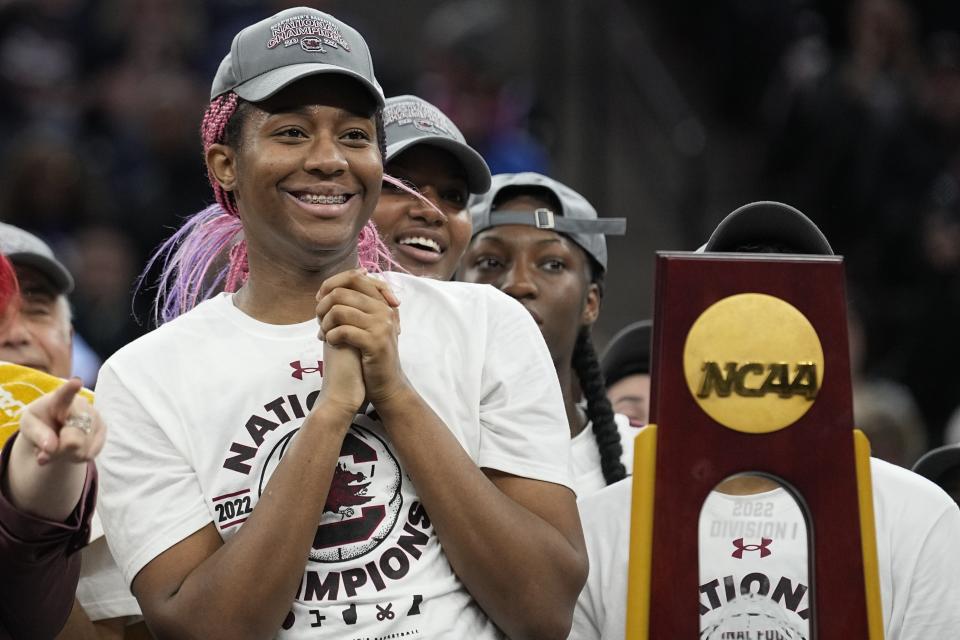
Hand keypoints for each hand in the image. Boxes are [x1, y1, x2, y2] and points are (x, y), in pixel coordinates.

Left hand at [19, 378, 104, 465]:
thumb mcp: (28, 426)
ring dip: (67, 455)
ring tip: (60, 447)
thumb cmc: (40, 421)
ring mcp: (95, 416)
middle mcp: (82, 405)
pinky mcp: (103, 429)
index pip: (65, 394)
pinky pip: (91, 452)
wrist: (55, 426)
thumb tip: (51, 447)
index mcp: (58, 399)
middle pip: (74, 438)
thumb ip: (36, 435)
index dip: (71, 389)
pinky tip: (72, 450)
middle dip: (60, 451)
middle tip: (47, 450)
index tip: (77, 382)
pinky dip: (77, 457)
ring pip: (83, 448)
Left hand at [316, 269, 409, 405]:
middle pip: (342, 293)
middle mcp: (384, 310)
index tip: (320, 300)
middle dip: (323, 307)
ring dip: (325, 323)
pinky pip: (343, 331)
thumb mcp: (366, 325)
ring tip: (324, 334)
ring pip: (340, 311)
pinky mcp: (375, 343)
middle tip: (319, 322)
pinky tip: (330, 343)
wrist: (386, 383)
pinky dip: (331, 336)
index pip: (354, 278)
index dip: (331, 285)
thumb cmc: (370, 354)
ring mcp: (382, 326)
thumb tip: (327, 290)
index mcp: (382, 302)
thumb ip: (354, 307)